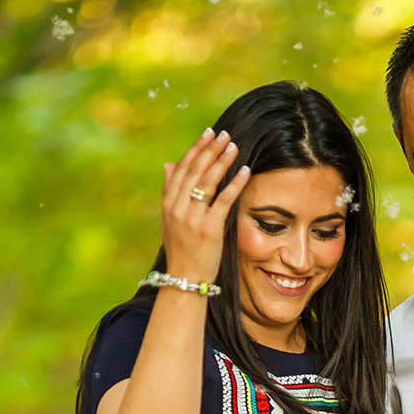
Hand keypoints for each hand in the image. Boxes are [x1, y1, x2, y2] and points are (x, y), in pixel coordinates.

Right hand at [160, 127, 250, 284]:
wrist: (184, 279)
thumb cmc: (180, 250)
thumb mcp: (169, 219)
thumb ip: (170, 191)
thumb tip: (168, 165)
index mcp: (169, 203)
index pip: (182, 168)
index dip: (196, 149)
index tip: (208, 134)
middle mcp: (178, 207)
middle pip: (196, 171)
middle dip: (211, 150)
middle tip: (224, 134)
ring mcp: (193, 218)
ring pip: (208, 182)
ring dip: (222, 161)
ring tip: (234, 146)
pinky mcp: (209, 229)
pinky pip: (224, 200)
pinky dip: (235, 184)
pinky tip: (245, 171)